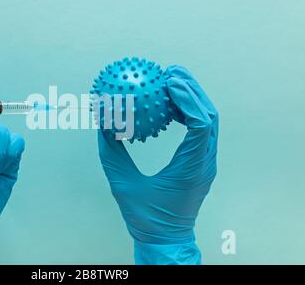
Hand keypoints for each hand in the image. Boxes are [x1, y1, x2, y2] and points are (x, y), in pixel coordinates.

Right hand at [97, 66, 217, 264]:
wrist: (166, 241)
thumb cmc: (145, 217)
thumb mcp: (122, 184)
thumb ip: (111, 153)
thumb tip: (103, 124)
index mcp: (191, 168)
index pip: (200, 124)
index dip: (187, 97)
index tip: (169, 81)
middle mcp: (205, 163)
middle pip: (209, 116)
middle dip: (193, 89)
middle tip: (171, 71)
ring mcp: (205, 163)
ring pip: (208, 122)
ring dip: (192, 99)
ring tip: (172, 81)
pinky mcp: (200, 164)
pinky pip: (200, 132)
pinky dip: (188, 114)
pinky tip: (170, 107)